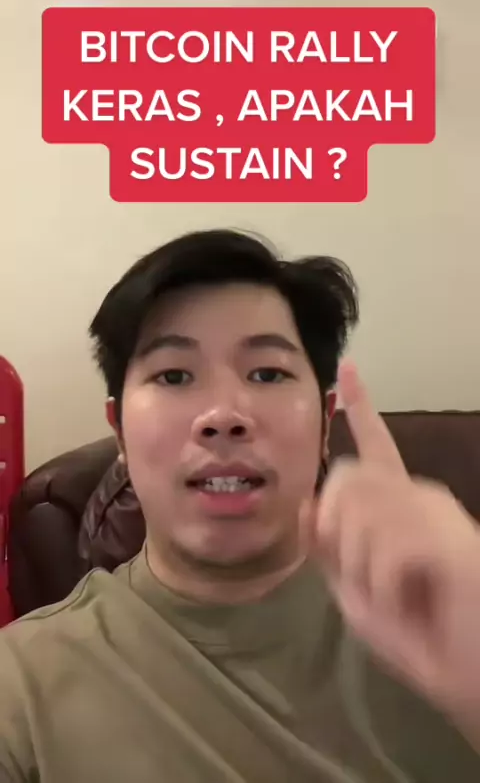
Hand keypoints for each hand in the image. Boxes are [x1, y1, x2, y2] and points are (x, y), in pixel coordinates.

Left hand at [317, 361, 479, 744]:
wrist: (472, 671)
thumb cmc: (422, 633)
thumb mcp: (356, 592)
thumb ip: (328, 547)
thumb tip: (307, 500)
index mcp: (400, 506)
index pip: (375, 448)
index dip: (360, 407)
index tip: (347, 368)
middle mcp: (419, 496)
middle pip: (342, 480)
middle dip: (335, 532)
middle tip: (366, 579)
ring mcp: (435, 512)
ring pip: (355, 514)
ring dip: (361, 569)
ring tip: (396, 595)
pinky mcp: (445, 536)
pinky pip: (381, 549)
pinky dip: (383, 588)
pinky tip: (411, 600)